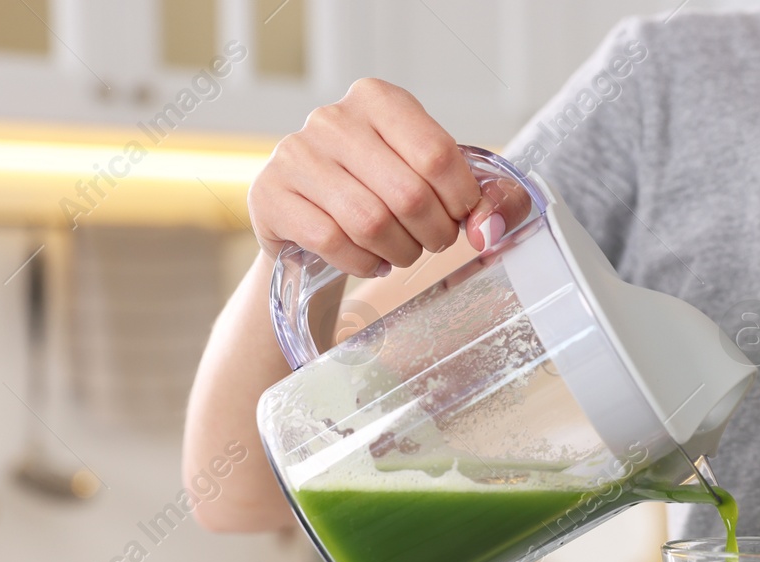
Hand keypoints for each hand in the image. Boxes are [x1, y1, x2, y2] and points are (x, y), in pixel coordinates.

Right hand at [248, 79, 513, 276]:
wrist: (310, 223)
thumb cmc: (383, 196)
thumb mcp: (438, 184)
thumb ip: (486, 199)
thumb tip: (489, 229)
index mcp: (379, 99)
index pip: (437, 154)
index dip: (462, 201)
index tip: (462, 219)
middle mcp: (332, 119)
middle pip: (407, 193)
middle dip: (433, 234)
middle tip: (431, 244)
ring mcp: (295, 155)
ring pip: (369, 221)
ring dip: (399, 252)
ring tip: (401, 253)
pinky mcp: (270, 195)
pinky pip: (332, 241)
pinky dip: (362, 263)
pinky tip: (369, 261)